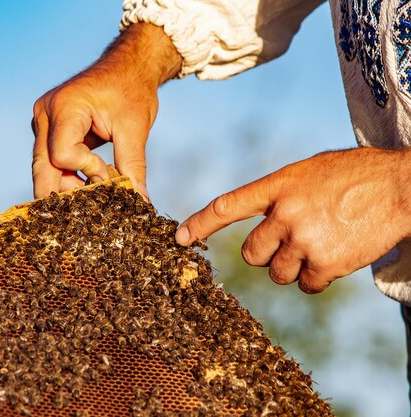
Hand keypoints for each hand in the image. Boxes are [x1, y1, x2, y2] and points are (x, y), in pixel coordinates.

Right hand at [31, 23, 181, 197]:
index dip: (86, 170)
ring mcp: (44, 123)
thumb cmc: (131, 90)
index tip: (108, 173)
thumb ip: (133, 165)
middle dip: (62, 192)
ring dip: (65, 187)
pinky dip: (67, 177)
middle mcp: (45, 114)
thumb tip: (140, 201)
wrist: (127, 68)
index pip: (63, 155)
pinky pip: (51, 161)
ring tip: (92, 195)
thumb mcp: (135, 127)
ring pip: (44, 168)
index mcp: (64, 107)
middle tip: (84, 213)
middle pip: (43, 167)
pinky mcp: (49, 131)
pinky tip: (86, 185)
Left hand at [175, 148, 410, 293]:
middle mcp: (285, 214)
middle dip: (266, 253)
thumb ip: (279, 195)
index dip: (200, 224)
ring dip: (293, 266)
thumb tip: (259, 223)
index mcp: (279, 186)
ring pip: (277, 273)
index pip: (228, 206)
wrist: (400, 187)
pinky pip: (306, 285)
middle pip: (251, 254)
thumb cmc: (353, 176)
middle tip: (290, 240)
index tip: (179, 239)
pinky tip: (335, 254)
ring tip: (320, 243)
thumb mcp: (308, 173)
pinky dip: (317, 277)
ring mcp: (304, 241)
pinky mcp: (326, 264)